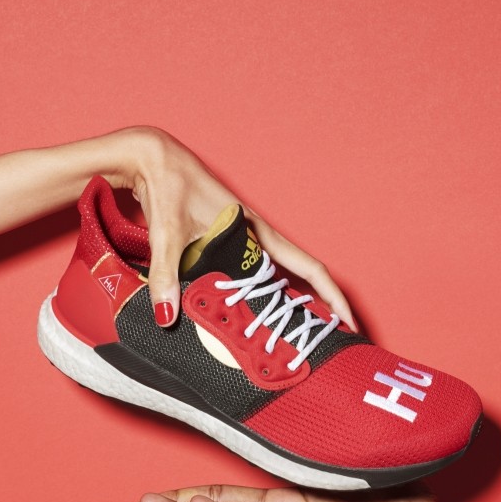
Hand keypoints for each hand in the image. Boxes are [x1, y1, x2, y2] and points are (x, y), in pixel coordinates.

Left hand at [110, 127, 356, 330]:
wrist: (151, 157)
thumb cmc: (168, 184)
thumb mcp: (168, 232)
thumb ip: (167, 275)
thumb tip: (167, 317)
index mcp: (257, 232)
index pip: (309, 268)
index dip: (333, 296)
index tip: (349, 323)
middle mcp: (254, 237)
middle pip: (296, 279)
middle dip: (312, 310)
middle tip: (316, 344)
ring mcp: (240, 240)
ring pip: (272, 279)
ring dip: (282, 306)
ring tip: (284, 338)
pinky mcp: (221, 244)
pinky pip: (248, 276)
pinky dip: (253, 298)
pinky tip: (241, 315)